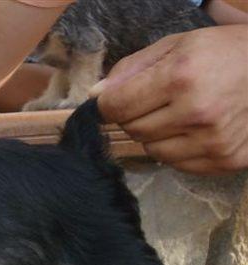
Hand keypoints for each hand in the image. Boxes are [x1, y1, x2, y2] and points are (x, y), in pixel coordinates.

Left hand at [91, 25, 247, 174]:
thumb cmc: (224, 52)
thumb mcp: (177, 45)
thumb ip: (131, 69)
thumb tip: (96, 96)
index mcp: (180, 78)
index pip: (116, 107)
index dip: (108, 104)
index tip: (113, 100)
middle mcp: (196, 113)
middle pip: (131, 129)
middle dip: (133, 115)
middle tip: (156, 100)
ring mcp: (212, 141)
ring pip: (151, 150)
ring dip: (154, 134)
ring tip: (178, 113)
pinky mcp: (225, 160)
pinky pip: (176, 163)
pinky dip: (176, 148)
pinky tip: (194, 129)